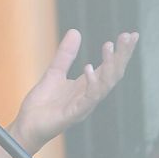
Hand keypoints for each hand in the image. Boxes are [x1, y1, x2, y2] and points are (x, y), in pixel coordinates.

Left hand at [12, 29, 138, 151]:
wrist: (27, 125)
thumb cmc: (42, 104)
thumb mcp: (54, 72)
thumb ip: (65, 55)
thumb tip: (75, 31)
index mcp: (87, 86)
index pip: (110, 67)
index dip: (121, 52)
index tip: (131, 34)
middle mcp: (90, 95)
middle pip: (113, 74)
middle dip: (122, 55)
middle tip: (129, 36)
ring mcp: (84, 105)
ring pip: (105, 85)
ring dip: (109, 66)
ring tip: (109, 46)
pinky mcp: (74, 114)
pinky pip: (88, 99)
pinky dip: (91, 84)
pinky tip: (89, 68)